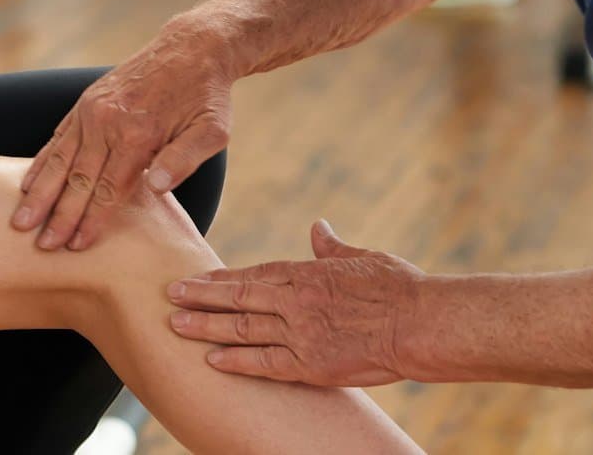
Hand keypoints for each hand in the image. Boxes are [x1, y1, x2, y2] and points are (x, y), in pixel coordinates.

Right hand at [12, 20, 235, 251]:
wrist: (192, 46)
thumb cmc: (207, 96)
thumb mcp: (212, 130)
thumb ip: (184, 160)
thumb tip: (155, 188)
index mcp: (139, 134)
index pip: (109, 188)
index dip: (91, 220)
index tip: (75, 246)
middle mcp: (108, 121)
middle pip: (78, 178)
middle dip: (58, 215)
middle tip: (41, 245)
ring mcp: (92, 110)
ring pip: (60, 159)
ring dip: (40, 193)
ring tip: (21, 220)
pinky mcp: (85, 101)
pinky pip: (58, 137)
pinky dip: (41, 161)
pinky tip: (27, 183)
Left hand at [167, 220, 423, 385]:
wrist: (423, 324)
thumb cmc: (399, 287)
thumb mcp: (362, 256)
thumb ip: (332, 247)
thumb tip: (318, 227)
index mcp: (306, 273)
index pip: (252, 274)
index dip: (220, 278)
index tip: (194, 278)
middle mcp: (295, 301)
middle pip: (237, 298)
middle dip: (200, 297)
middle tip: (169, 294)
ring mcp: (301, 334)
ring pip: (242, 329)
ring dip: (206, 327)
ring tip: (176, 324)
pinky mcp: (312, 366)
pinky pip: (266, 364)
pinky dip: (237, 362)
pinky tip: (212, 360)